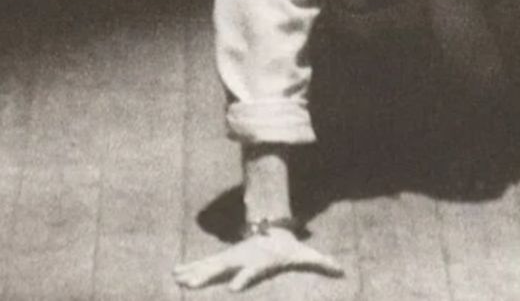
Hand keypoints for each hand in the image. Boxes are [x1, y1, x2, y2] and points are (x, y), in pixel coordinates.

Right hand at [173, 230, 343, 292]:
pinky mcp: (225, 259)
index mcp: (258, 262)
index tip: (234, 289)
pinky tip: (177, 275)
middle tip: (191, 285)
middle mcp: (242, 259)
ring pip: (210, 266)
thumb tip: (342, 270)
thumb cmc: (288, 248)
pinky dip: (191, 269)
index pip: (251, 271)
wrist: (273, 230)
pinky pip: (206, 265)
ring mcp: (231, 258)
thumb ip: (322, 263)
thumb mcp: (305, 255)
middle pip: (223, 268)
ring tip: (178, 279)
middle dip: (208, 276)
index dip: (244, 279)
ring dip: (194, 272)